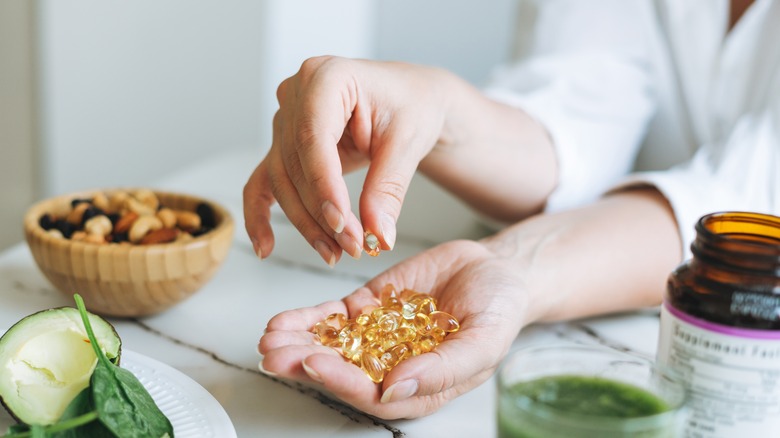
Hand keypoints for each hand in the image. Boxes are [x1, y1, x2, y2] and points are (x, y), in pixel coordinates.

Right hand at [243, 56, 452, 264]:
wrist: (411, 100)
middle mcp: (296, 94)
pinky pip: (264, 181)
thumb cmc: (412, 105)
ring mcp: (285, 119)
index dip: (323, 185)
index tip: (341, 223)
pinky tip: (266, 247)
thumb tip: (378, 234)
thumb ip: (388, 188)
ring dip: (306, 222)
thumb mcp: (409, 143)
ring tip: (336, 252)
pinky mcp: (284, 145)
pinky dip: (260, 214)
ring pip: (282, 181)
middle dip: (322, 213)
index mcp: (327, 76)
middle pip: (295, 164)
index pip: (313, 137)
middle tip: (353, 246)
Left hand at [257, 239, 527, 418]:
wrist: (496, 270)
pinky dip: (307, 319)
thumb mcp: (483, 341)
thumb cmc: (499, 310)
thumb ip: (442, 368)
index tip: (315, 364)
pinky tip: (282, 321)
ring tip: (270, 338)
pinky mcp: (368, 308)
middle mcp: (391, 366)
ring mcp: (376, 336)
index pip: (372, 394)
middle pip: (341, 372)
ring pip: (330, 345)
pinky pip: (332, 317)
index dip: (341, 382)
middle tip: (275, 355)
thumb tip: (396, 390)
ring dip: (297, 343)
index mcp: (418, 386)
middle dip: (305, 364)